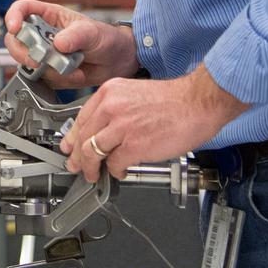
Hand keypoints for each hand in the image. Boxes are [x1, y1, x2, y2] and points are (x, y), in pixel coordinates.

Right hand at [3, 0, 138, 88]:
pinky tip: (74, 74)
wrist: (117, 62)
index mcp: (49, 16)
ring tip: (72, 67)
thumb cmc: (106, 38)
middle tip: (42, 59)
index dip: (13, 17)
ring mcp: (44, 54)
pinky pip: (42, 79)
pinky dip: (57, 80)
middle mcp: (42, 35)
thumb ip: (76, 35)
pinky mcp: (48, 73)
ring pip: (28, 63)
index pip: (22, 10)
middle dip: (26, 52)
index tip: (15, 28)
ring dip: (48, 69)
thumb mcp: (92, 32)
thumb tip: (59, 43)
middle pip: (16, 41)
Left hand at [59, 65, 248, 180]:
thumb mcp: (133, 93)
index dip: (73, 137)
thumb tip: (102, 130)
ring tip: (93, 175)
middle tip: (76, 166)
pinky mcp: (134, 145)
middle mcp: (111, 107)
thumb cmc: (173, 100)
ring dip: (91, 168)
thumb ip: (115, 109)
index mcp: (109, 92)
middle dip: (77, 157)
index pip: (81, 118)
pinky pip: (114, 164)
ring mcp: (121, 126)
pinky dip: (115, 172)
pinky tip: (119, 172)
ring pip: (92, 152)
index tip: (69, 147)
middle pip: (83, 137)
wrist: (197, 102)